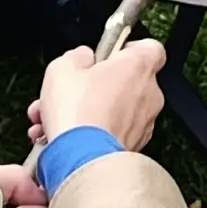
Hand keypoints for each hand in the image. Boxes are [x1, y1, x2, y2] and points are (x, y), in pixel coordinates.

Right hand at [32, 38, 167, 156]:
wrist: (83, 160)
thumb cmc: (78, 114)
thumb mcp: (63, 68)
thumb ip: (78, 56)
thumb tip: (83, 58)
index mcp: (138, 66)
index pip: (150, 47)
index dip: (127, 48)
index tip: (109, 53)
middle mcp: (149, 94)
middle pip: (127, 81)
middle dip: (98, 85)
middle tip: (74, 90)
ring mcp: (144, 123)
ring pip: (115, 110)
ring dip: (88, 111)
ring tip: (56, 119)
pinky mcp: (134, 146)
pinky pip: (112, 132)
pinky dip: (91, 133)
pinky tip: (63, 136)